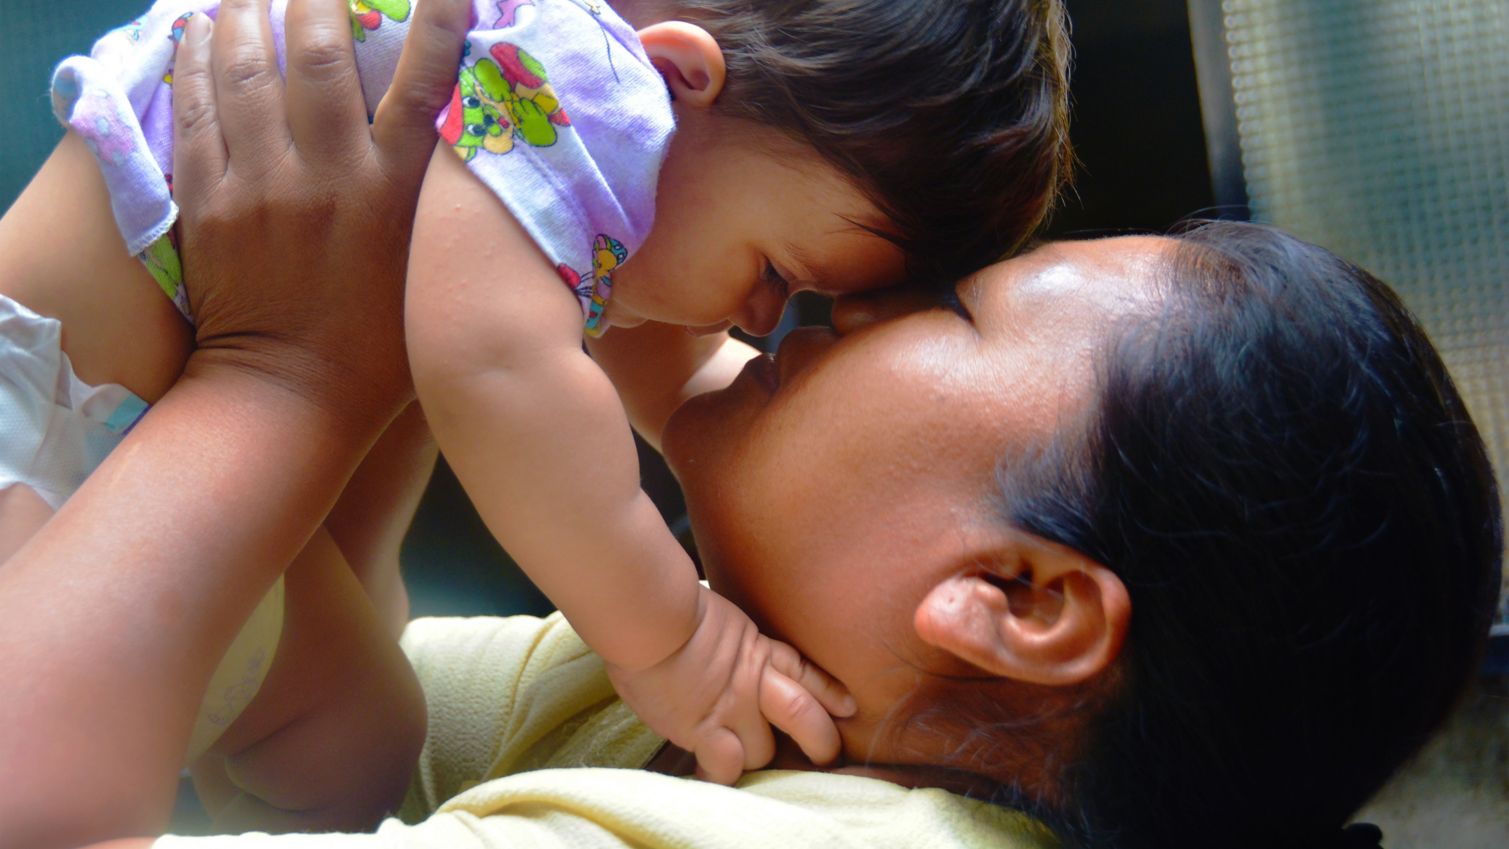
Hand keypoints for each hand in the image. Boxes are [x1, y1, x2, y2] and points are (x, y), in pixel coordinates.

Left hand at [169, 0, 468, 428]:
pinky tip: (199, 35)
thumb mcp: (431, 267)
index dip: (435, 18)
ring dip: (246, 15)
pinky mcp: (210, 204)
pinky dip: (196, 64)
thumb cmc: (382, 344)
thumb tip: (451, 141)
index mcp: (394, 192)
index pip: (423, 82)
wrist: (293, 398)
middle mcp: (328, 176)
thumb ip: (436, 200)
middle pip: (318, 53)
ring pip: (245, 71)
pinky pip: (196, 114)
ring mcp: (260, 186)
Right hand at [605, 587, 857, 783]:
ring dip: (755, 757)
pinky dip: (720, 772)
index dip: (829, 693)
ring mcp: (732, 708)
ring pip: (765, 750)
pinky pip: (726, 766)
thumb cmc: (666, 607)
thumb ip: (724, 641)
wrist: (649, 616)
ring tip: (743, 760)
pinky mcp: (704, 730)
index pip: (805, 673)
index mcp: (757, 649)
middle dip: (819, 740)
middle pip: (804, 717)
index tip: (849, 707)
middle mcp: (754, 681)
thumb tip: (712, 651)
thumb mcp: (713, 618)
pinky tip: (709, 770)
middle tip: (823, 754)